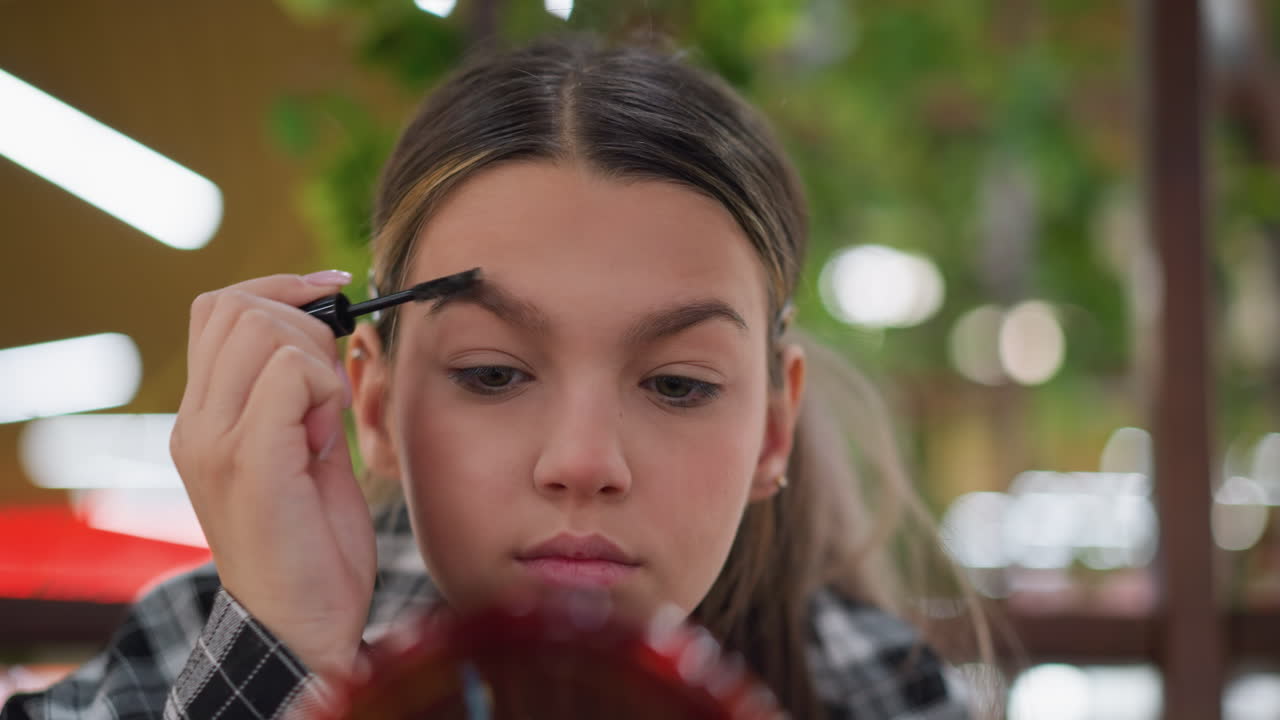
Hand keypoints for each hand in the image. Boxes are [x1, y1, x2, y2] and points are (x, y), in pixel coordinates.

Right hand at [170, 271, 375, 678]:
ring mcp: (214, 440)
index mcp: (204, 417)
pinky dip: (325, 390)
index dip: (282, 288)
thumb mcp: (309, 449)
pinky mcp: (248, 459)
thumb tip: (327, 328)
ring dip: (315, 363)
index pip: (220, 308)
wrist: (301, 622)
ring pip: (264, 330)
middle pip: (239, 307)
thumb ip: (305, 391)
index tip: (335, 291)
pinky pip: (290, 372)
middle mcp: (195, 423)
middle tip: (328, 395)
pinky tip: (326, 440)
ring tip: (323, 425)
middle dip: (304, 327)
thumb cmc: (313, 542)